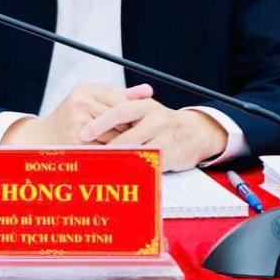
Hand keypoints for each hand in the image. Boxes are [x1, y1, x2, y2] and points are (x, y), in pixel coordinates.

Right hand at [0, 82, 153, 147]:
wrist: (44, 137)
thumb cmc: (73, 116)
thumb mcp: (94, 99)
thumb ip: (121, 95)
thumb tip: (149, 90)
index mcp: (85, 89)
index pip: (121, 102)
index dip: (135, 115)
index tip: (148, 123)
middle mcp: (80, 102)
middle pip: (119, 119)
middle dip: (133, 129)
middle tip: (148, 138)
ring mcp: (77, 121)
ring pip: (115, 135)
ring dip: (127, 143)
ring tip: (139, 148)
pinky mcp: (76, 140)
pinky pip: (106, 148)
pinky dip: (116, 153)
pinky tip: (124, 157)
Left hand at [76, 92, 228, 171]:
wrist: (196, 133)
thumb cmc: (163, 121)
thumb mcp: (146, 109)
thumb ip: (123, 110)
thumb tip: (91, 117)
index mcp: (146, 106)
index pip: (119, 112)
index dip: (100, 123)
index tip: (83, 133)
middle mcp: (157, 121)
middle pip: (126, 137)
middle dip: (105, 147)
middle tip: (86, 155)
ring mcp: (165, 139)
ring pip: (136, 154)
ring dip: (117, 161)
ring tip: (98, 165)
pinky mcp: (171, 157)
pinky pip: (147, 165)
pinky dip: (132, 169)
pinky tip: (120, 173)